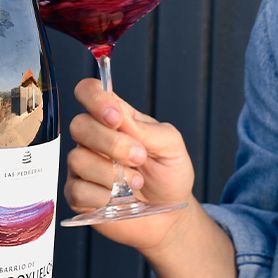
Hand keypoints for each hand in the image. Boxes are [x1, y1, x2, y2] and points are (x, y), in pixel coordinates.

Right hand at [64, 78, 195, 250]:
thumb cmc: (170, 173)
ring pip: (77, 158)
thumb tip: (120, 117)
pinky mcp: (79, 195)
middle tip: (139, 157)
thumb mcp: (171, 145)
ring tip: (137, 181)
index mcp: (120, 119)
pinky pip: (77, 189)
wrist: (169, 214)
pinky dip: (103, 195)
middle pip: (79, 125)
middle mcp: (97, 139)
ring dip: (111, 172)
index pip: (90, 93)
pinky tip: (120, 198)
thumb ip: (147, 130)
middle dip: (111, 143)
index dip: (95, 99)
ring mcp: (85, 166)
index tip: (116, 118)